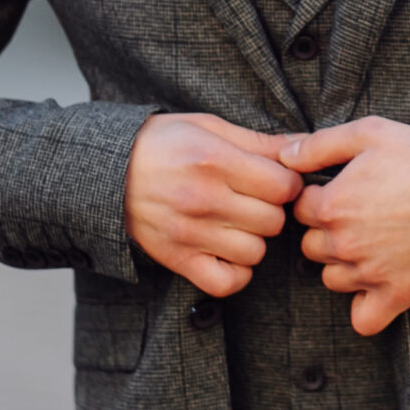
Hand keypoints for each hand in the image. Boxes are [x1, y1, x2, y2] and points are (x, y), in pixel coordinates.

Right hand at [125, 114, 302, 298]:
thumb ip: (257, 141)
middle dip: (271, 210)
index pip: (283, 186)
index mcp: (215, 160)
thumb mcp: (207, 127)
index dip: (287, 183)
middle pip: (273, 220)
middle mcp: (204, 199)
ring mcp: (189, 233)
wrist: (106, 171)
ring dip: (253, 240)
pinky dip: (235, 272)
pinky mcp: (177, 258)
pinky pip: (226, 282)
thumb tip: (303, 146)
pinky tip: (228, 252)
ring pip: (255, 252)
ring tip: (237, 224)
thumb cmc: (161, 144)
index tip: (274, 181)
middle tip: (254, 201)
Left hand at [283, 118, 409, 336]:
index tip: (341, 191)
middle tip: (360, 216)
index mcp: (331, 206)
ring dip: (344, 265)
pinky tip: (376, 287)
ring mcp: (367, 273)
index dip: (318, 198)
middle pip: (312, 246)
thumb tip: (284, 156)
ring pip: (332, 279)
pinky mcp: (395, 295)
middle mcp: (343, 243)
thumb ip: (320, 144)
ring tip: (372, 245)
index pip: (300, 210)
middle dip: (328, 232)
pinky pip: (363, 319)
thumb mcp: (369, 133)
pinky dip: (365, 308)